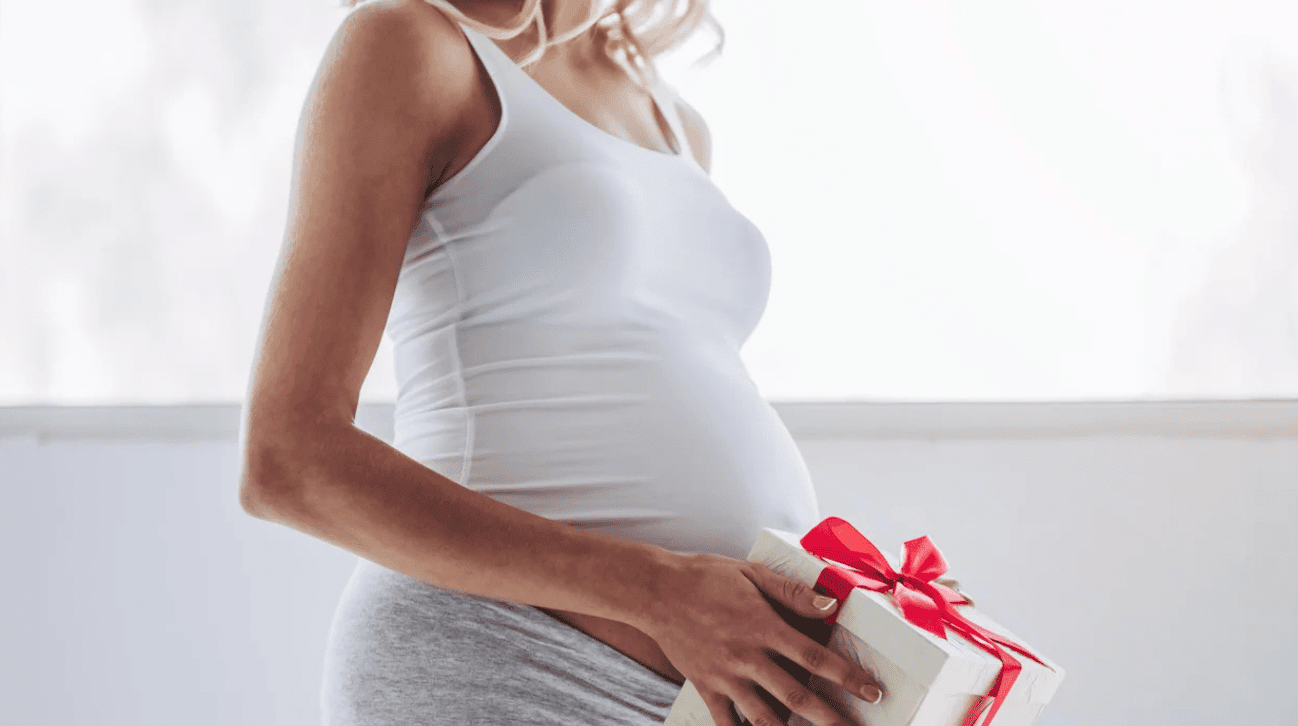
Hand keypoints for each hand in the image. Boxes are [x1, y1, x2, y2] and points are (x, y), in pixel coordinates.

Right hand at [633, 552, 883, 725]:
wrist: (656, 591)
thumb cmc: (705, 577)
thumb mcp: (751, 573)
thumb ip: (792, 592)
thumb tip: (831, 605)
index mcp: (764, 627)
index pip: (815, 657)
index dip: (847, 677)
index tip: (873, 691)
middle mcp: (748, 656)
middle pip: (797, 695)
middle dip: (830, 717)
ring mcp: (726, 676)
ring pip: (765, 717)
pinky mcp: (706, 686)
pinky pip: (727, 721)